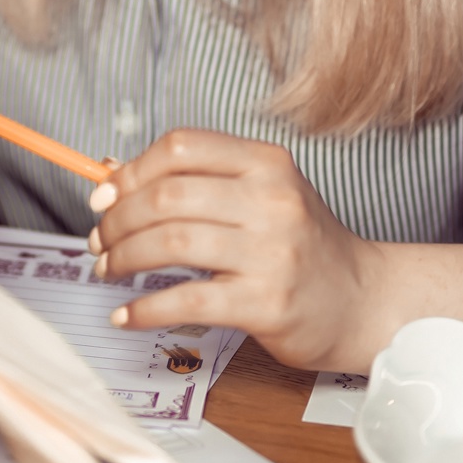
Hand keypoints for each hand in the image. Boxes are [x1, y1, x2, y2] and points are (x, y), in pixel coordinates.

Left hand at [89, 129, 382, 371]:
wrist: (363, 301)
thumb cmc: (301, 245)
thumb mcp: (259, 196)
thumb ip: (195, 182)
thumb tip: (110, 174)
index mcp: (266, 163)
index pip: (182, 147)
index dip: (132, 171)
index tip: (104, 195)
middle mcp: (272, 200)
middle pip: (167, 196)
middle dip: (119, 219)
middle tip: (100, 240)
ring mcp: (272, 252)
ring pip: (171, 244)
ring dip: (124, 258)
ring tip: (108, 270)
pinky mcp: (266, 303)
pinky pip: (187, 300)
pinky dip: (145, 308)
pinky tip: (127, 315)